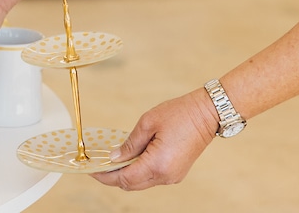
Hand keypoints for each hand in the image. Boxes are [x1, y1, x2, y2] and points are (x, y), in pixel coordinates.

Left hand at [92, 91, 218, 190]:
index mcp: (157, 164)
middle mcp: (165, 176)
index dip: (105, 175)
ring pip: (141, 183)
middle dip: (113, 177)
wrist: (207, 114)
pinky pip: (152, 178)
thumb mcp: (148, 122)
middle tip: (98, 166)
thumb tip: (114, 158)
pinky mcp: (176, 173)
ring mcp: (172, 176)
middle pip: (131, 185)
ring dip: (126, 174)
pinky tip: (131, 159)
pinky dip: (138, 172)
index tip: (92, 169)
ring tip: (112, 161)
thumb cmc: (180, 114)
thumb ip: (130, 143)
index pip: (124, 178)